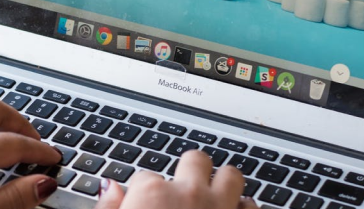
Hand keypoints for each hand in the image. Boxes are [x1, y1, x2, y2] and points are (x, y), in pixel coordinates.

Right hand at [94, 151, 259, 208]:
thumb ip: (109, 207)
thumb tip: (111, 188)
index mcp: (152, 194)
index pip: (145, 176)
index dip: (143, 192)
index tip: (142, 204)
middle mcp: (190, 194)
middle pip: (195, 160)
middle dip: (191, 169)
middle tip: (185, 186)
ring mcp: (222, 208)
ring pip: (232, 176)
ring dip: (225, 182)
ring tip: (216, 193)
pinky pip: (253, 205)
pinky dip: (245, 207)